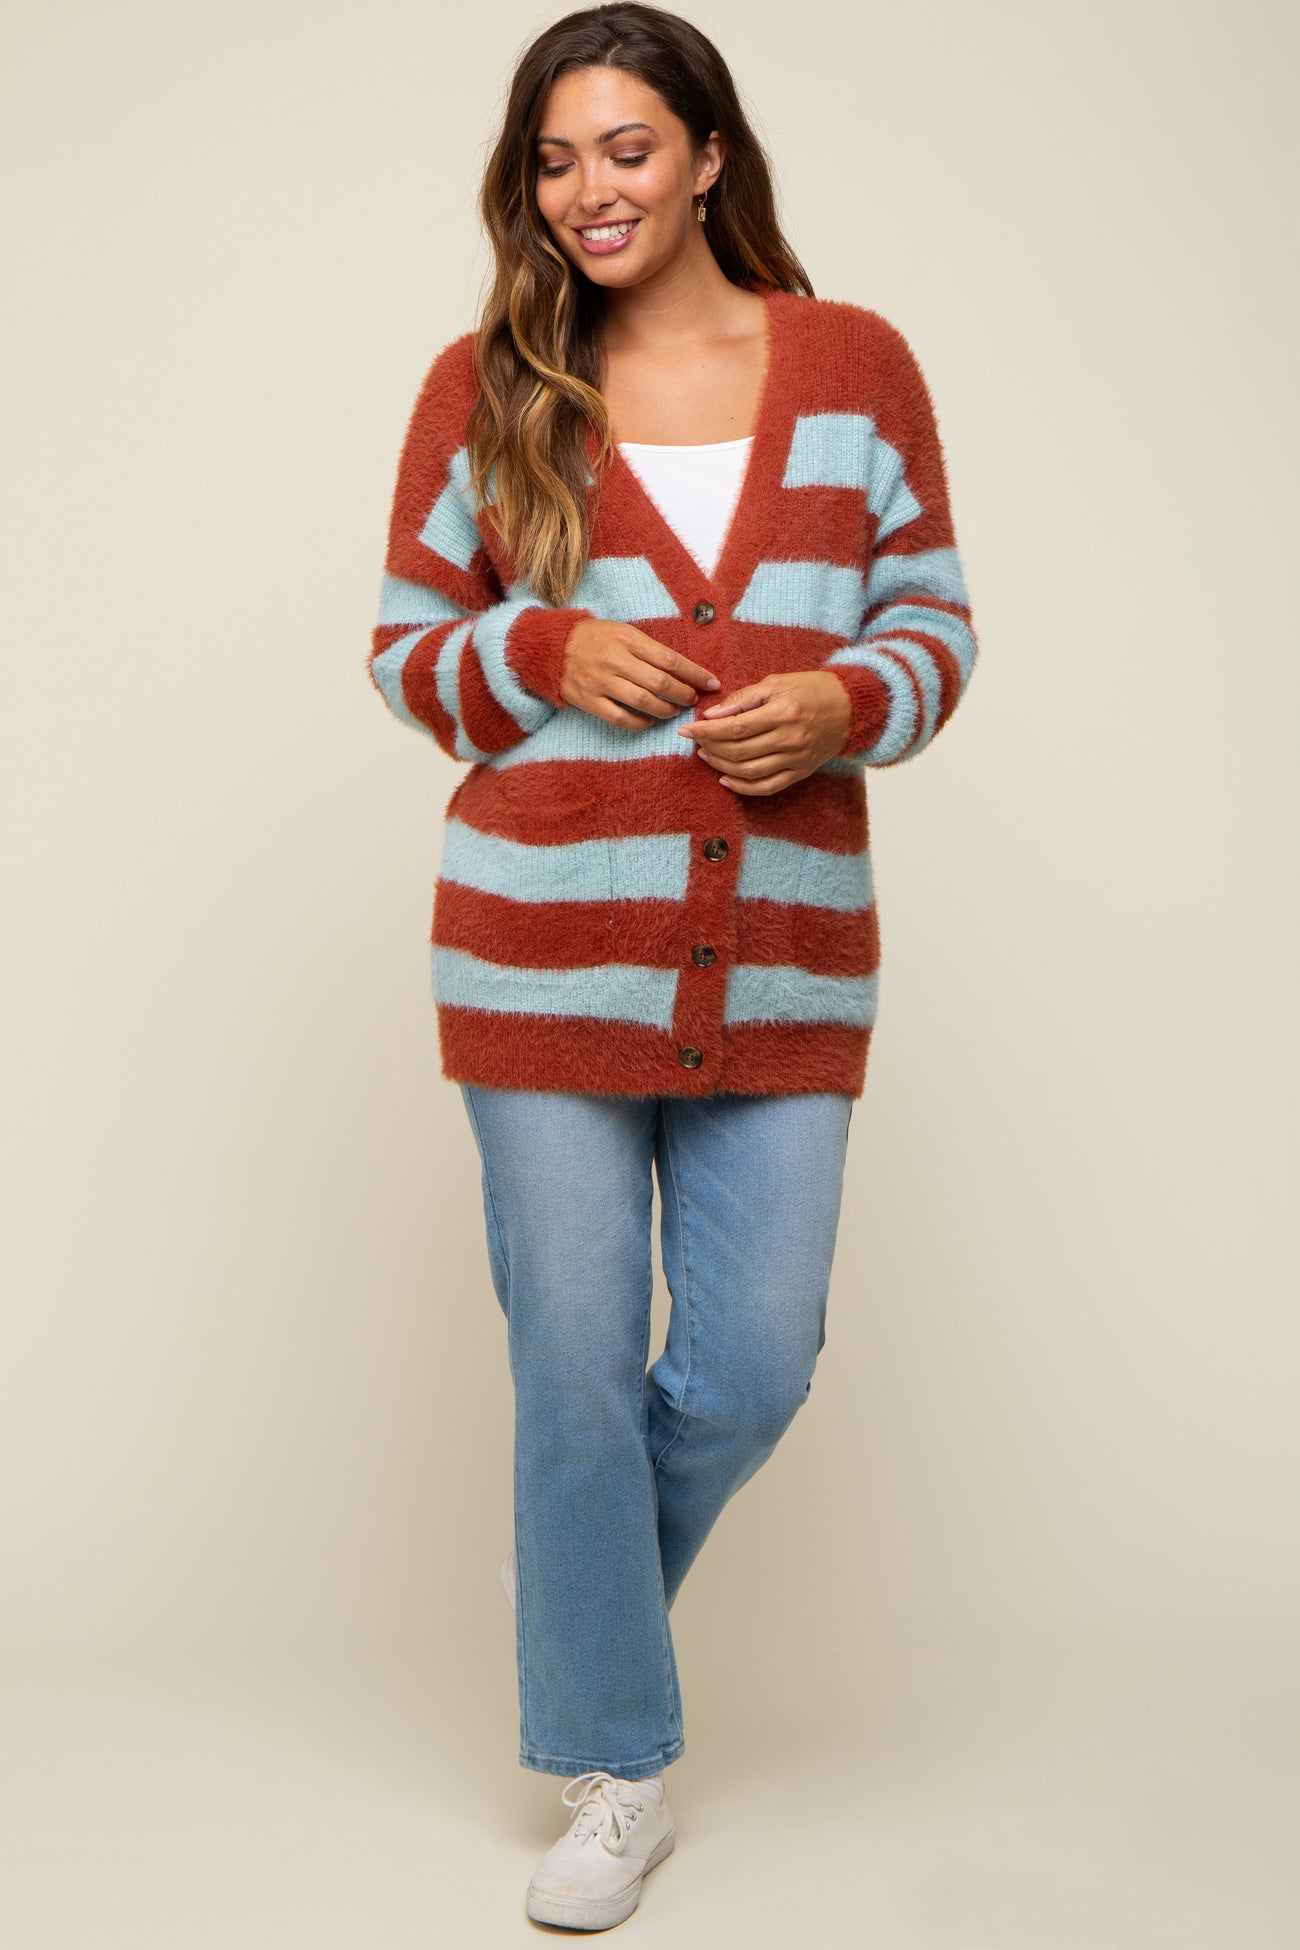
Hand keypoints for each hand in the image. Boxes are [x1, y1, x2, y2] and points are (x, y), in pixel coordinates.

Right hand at [560, 618, 721, 725]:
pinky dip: (640, 723)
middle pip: (660, 683)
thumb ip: (650, 649)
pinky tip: (649, 721)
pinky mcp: (589, 701)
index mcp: (627, 639)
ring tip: (674, 710)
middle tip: (692, 699)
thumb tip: (683, 670)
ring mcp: (601, 682)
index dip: (695, 674)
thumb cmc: (595, 638)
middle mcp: (615, 660)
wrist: (552, 647)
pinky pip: (621, 718)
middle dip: (683, 694)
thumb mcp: (623, 632)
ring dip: (666, 710)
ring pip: (643, 702)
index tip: (711, 683)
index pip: (670, 659)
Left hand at [675, 669, 851, 792]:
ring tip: (705, 755)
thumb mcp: (777, 682)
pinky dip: (742, 788)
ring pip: (748, 772)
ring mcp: (796, 759)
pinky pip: (767, 787)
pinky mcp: (800, 772)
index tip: (687, 729)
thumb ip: (743, 698)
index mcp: (783, 712)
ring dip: (720, 766)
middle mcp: (790, 738)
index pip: (735, 727)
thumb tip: (711, 714)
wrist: (850, 708)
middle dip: (710, 747)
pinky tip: (725, 779)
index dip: (706, 731)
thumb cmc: (810, 689)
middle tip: (695, 740)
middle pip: (738, 751)